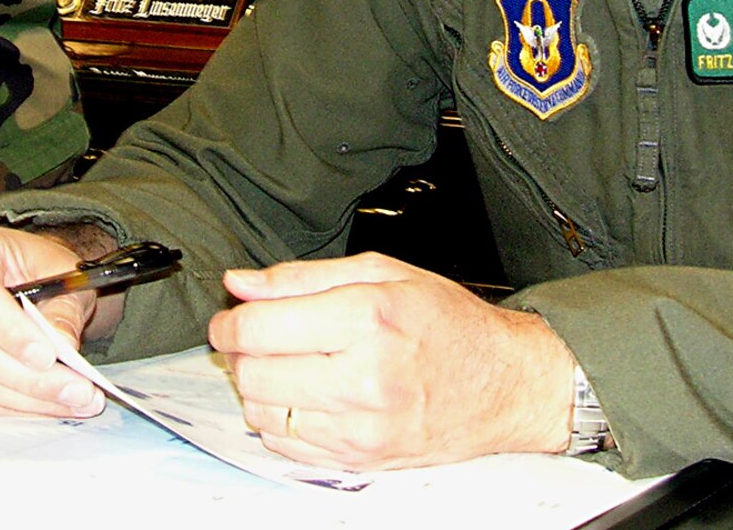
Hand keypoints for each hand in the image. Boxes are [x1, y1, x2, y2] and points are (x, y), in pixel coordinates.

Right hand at [0, 219, 119, 418]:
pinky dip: (12, 405)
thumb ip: (63, 307)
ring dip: (26, 397)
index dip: (6, 327)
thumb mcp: (63, 272)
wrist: (22, 280)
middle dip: (28, 376)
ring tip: (75, 399)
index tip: (47, 355)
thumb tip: (63, 345)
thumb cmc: (38, 269)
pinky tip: (47, 403)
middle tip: (78, 390)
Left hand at [209, 251, 574, 470]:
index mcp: (368, 319)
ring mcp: (361, 428)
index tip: (229, 315)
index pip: (261, 328)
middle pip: (253, 372)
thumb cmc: (448, 323)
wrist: (503, 383)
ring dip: (258, 386)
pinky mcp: (359, 460)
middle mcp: (364, 379)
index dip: (230, 320)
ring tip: (285, 364)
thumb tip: (241, 283)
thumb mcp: (381, 272)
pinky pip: (286, 446)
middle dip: (241, 351)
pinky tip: (303, 395)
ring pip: (263, 412)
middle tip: (257, 335)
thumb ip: (302, 277)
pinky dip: (279, 419)